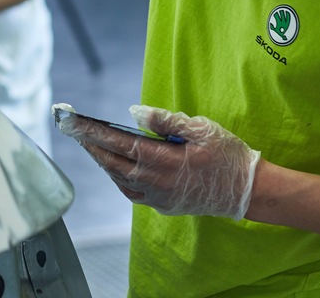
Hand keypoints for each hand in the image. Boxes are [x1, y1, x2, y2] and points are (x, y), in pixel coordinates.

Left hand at [56, 104, 259, 220]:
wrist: (246, 191)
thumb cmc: (227, 154)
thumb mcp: (201, 129)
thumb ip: (166, 121)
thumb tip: (134, 113)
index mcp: (164, 161)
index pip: (118, 143)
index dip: (92, 131)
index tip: (72, 121)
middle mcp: (156, 183)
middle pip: (112, 162)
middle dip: (90, 144)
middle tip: (72, 129)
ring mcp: (158, 198)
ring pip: (118, 179)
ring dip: (102, 160)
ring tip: (89, 143)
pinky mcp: (162, 206)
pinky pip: (131, 192)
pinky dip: (117, 177)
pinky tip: (114, 166)